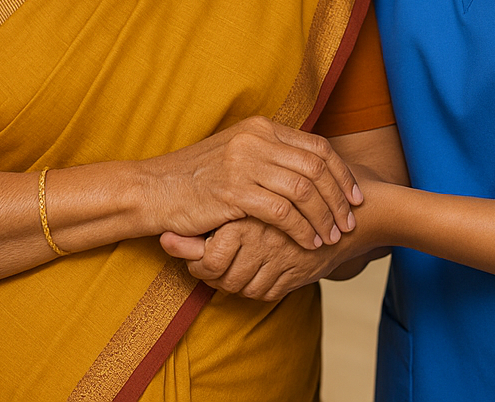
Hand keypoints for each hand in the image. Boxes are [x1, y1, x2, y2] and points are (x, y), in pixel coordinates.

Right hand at [142, 116, 361, 249]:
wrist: (153, 189)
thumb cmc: (197, 178)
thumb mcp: (237, 154)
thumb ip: (270, 155)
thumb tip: (308, 170)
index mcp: (261, 127)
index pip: (317, 146)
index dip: (342, 173)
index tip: (355, 196)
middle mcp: (256, 140)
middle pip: (317, 168)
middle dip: (340, 198)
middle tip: (350, 222)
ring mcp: (245, 163)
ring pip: (304, 191)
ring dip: (324, 218)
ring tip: (332, 237)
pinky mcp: (233, 192)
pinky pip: (283, 213)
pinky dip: (302, 230)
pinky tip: (308, 243)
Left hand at [160, 218, 346, 300]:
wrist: (332, 209)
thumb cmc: (274, 201)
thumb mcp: (236, 207)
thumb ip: (199, 228)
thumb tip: (163, 239)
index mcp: (243, 218)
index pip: (208, 261)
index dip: (200, 266)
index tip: (200, 260)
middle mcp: (262, 239)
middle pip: (224, 280)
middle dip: (217, 279)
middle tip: (216, 270)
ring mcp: (281, 259)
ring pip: (245, 289)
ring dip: (237, 285)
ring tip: (236, 270)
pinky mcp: (296, 274)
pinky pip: (267, 293)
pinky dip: (258, 288)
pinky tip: (257, 272)